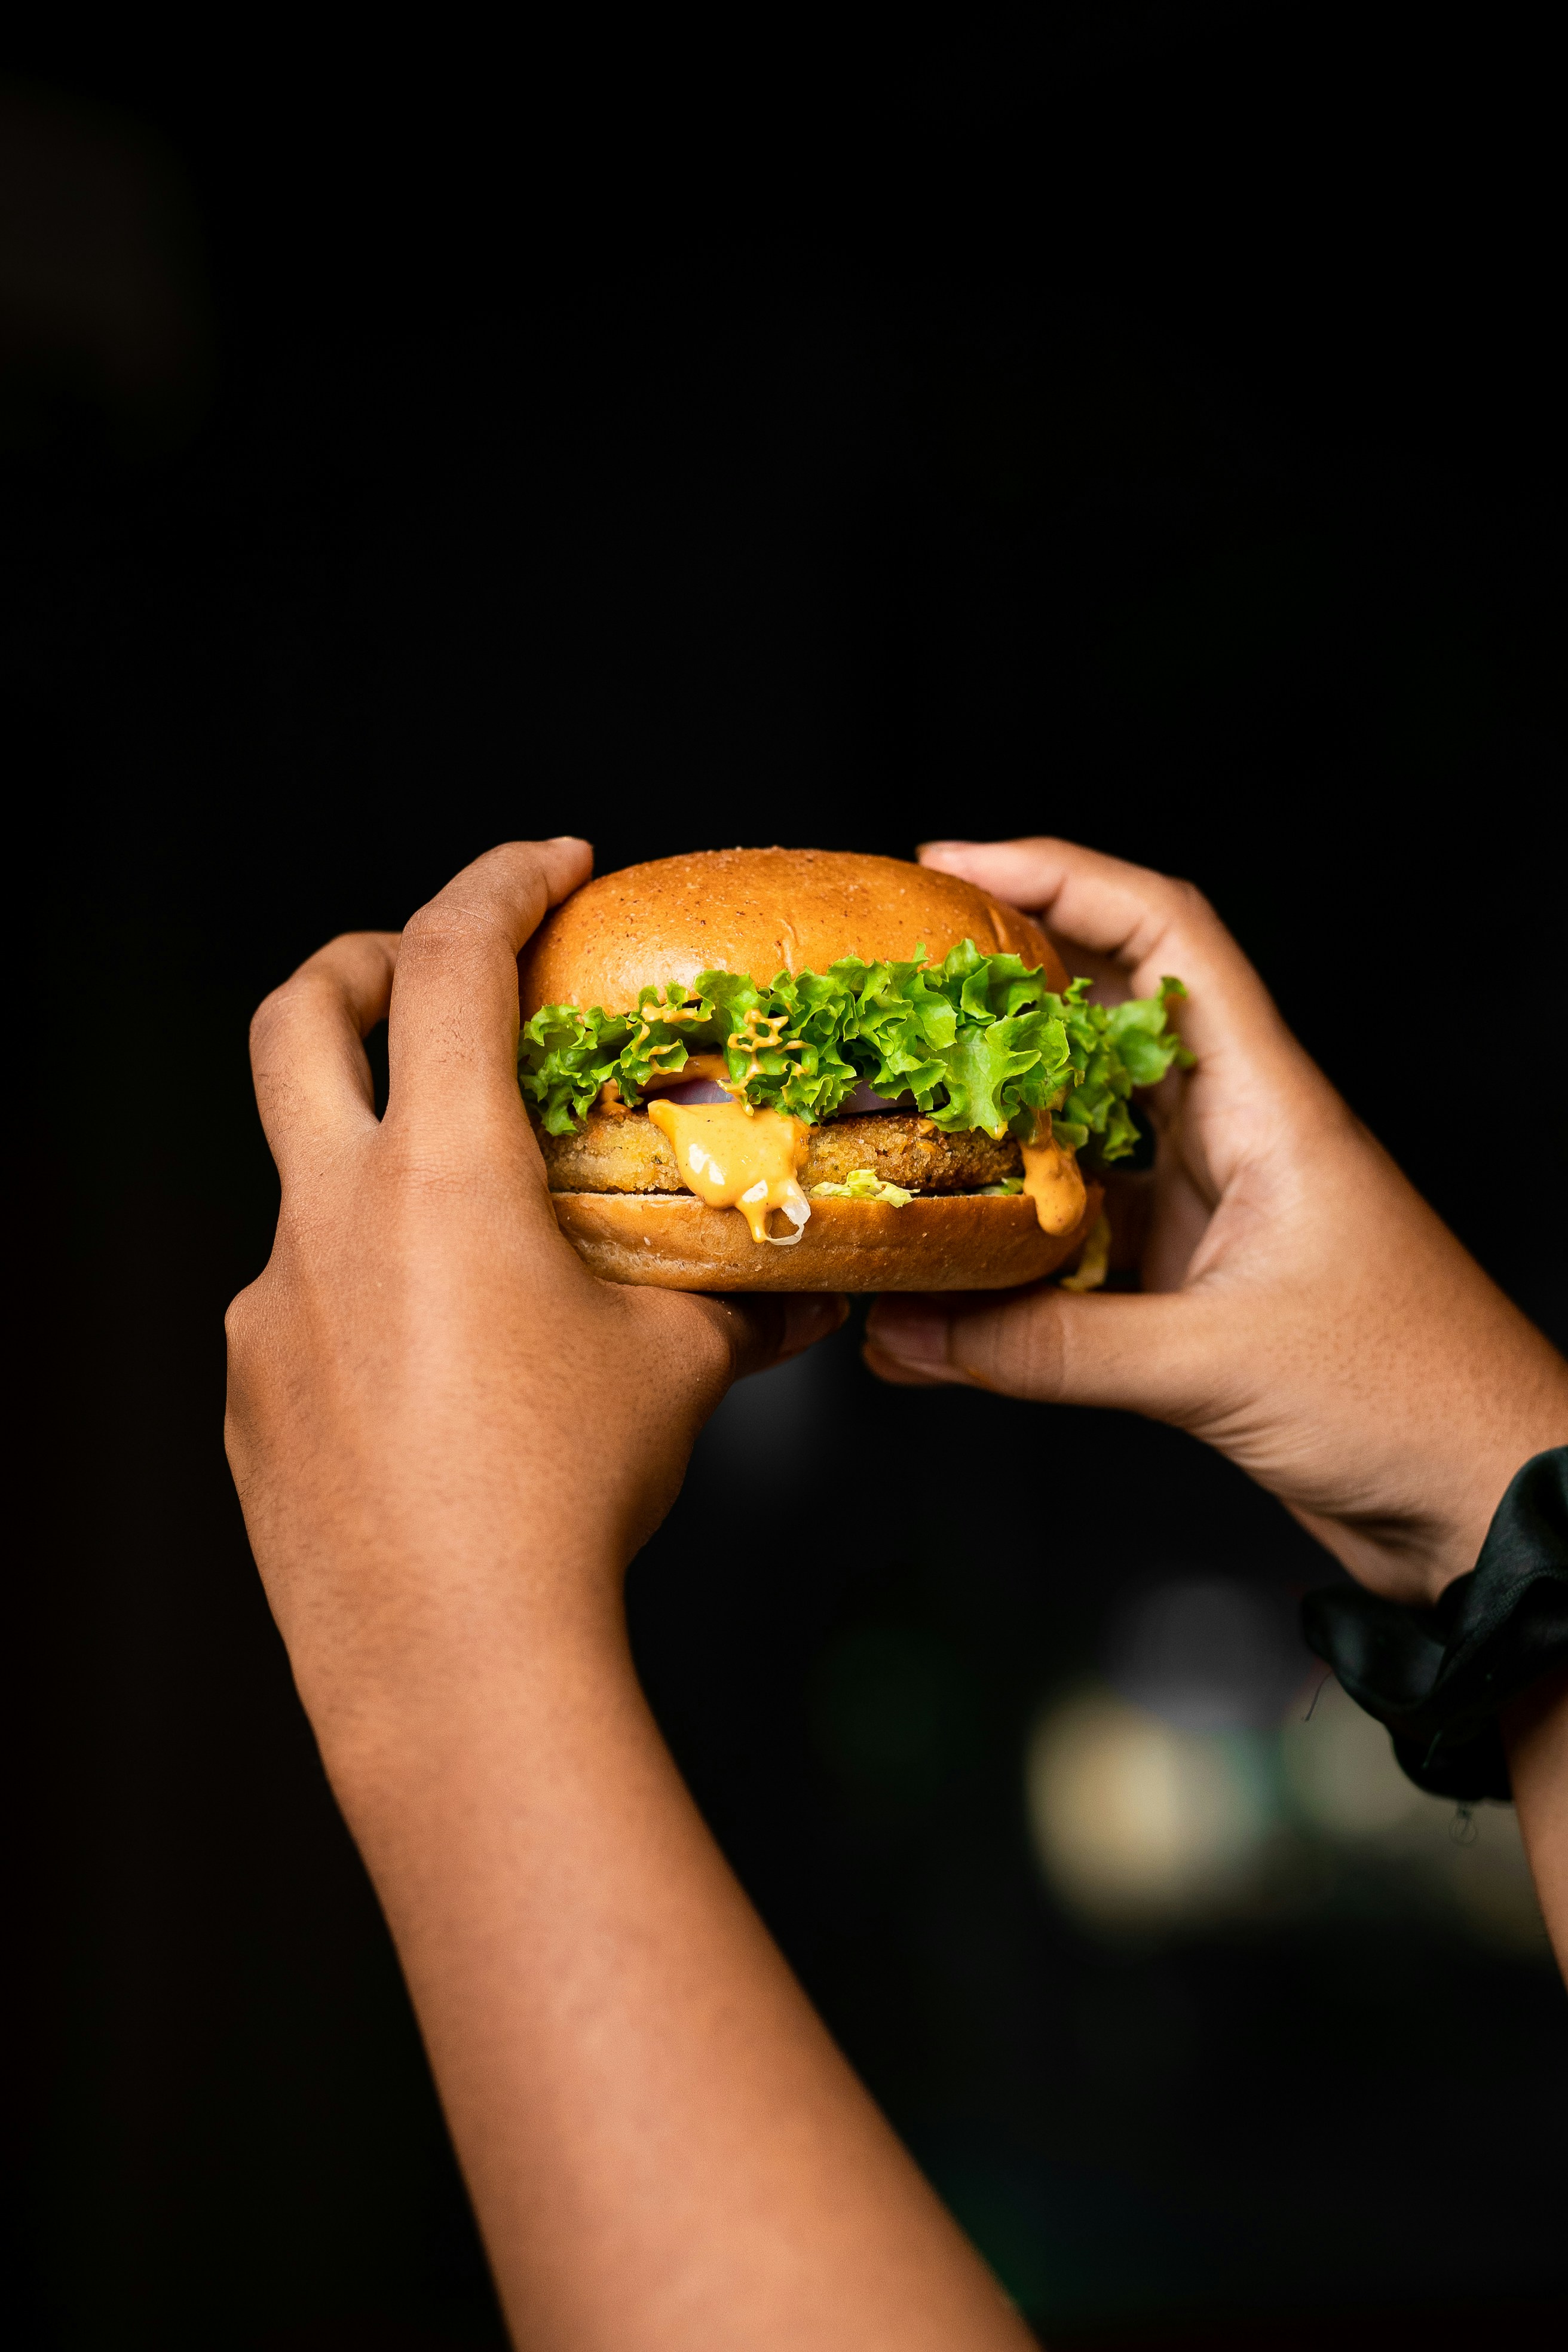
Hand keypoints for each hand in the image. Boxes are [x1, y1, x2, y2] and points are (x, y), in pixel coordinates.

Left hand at [225, 841, 1026, 2351]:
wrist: (458, 1668)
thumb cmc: (578, 1497)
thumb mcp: (678, 1372)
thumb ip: (739, 1300)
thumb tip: (815, 1282)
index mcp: (441, 1175)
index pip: (448, 960)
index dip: (498, 881)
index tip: (551, 863)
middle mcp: (331, 1218)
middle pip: (298, 1015)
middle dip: (360, 960)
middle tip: (422, 968)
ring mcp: (272, 1309)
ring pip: (305, 1182)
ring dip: (378, 1165)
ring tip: (479, 1242)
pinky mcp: (252, 1395)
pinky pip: (302, 1303)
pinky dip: (364, 1290)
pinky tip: (438, 1370)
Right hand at [865, 838, 1567, 1605]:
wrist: (1491, 1501)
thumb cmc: (1415, 1398)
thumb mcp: (1220, 1364)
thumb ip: (1050, 1350)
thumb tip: (909, 1331)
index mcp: (1269, 1105)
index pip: (1165, 934)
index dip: (1058, 879)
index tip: (950, 872)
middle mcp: (1237, 1140)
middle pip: (1102, 1019)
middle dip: (995, 996)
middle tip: (886, 997)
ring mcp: (1215, 1213)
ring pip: (1080, 1138)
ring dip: (991, 1134)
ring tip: (885, 1128)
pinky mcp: (1196, 1290)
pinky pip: (1080, 1246)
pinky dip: (1008, 1257)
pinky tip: (937, 1288)